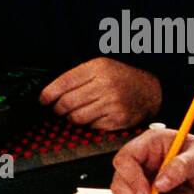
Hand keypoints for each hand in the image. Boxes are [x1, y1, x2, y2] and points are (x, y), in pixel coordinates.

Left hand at [39, 59, 161, 130]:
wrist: (150, 91)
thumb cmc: (122, 80)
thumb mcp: (102, 68)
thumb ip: (78, 78)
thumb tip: (50, 94)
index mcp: (99, 67)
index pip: (65, 81)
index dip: (49, 93)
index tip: (43, 99)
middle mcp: (105, 84)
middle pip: (67, 102)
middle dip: (59, 108)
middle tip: (60, 109)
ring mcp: (111, 103)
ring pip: (76, 117)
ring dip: (73, 118)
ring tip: (79, 112)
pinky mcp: (116, 119)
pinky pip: (91, 126)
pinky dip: (90, 124)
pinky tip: (97, 116)